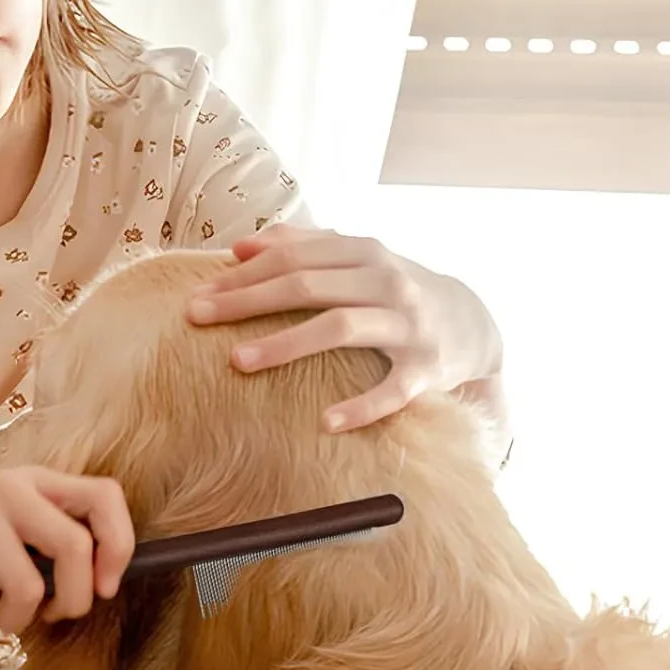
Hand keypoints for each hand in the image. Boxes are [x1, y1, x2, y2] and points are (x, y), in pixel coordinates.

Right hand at [0, 464, 134, 639]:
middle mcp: (9, 488)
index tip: (103, 587)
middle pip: (75, 548)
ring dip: (13, 621)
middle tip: (45, 616)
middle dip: (71, 601)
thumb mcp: (0, 519)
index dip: (119, 546)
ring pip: (28, 586)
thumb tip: (90, 590)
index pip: (105, 497)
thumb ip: (41, 541)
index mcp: (34, 482)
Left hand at [186, 224, 498, 432]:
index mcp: (364, 252)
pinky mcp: (427, 370)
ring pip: (341, 328)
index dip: (243, 274)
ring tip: (237, 361)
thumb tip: (241, 247)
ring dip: (285, 344)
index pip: (293, 257)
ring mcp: (408, 326)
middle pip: (307, 285)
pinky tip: (324, 422)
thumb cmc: (395, 291)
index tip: (197, 293)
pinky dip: (360, 407)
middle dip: (247, 301)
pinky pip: (391, 391)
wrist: (473, 325)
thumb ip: (303, 247)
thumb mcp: (357, 260)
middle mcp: (386, 282)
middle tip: (196, 317)